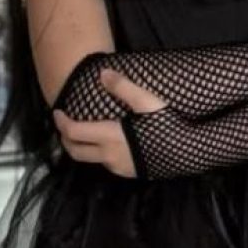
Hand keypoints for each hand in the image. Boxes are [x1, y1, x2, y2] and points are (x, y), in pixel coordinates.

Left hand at [51, 68, 166, 178]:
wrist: (190, 153)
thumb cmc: (169, 126)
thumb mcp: (147, 102)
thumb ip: (124, 88)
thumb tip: (103, 73)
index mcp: (110, 137)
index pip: (73, 132)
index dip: (60, 122)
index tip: (57, 111)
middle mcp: (109, 156)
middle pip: (75, 151)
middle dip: (64, 138)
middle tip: (64, 124)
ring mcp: (118, 167)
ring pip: (90, 159)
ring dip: (81, 147)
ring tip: (83, 132)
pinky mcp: (129, 173)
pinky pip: (105, 164)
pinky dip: (97, 153)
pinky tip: (106, 142)